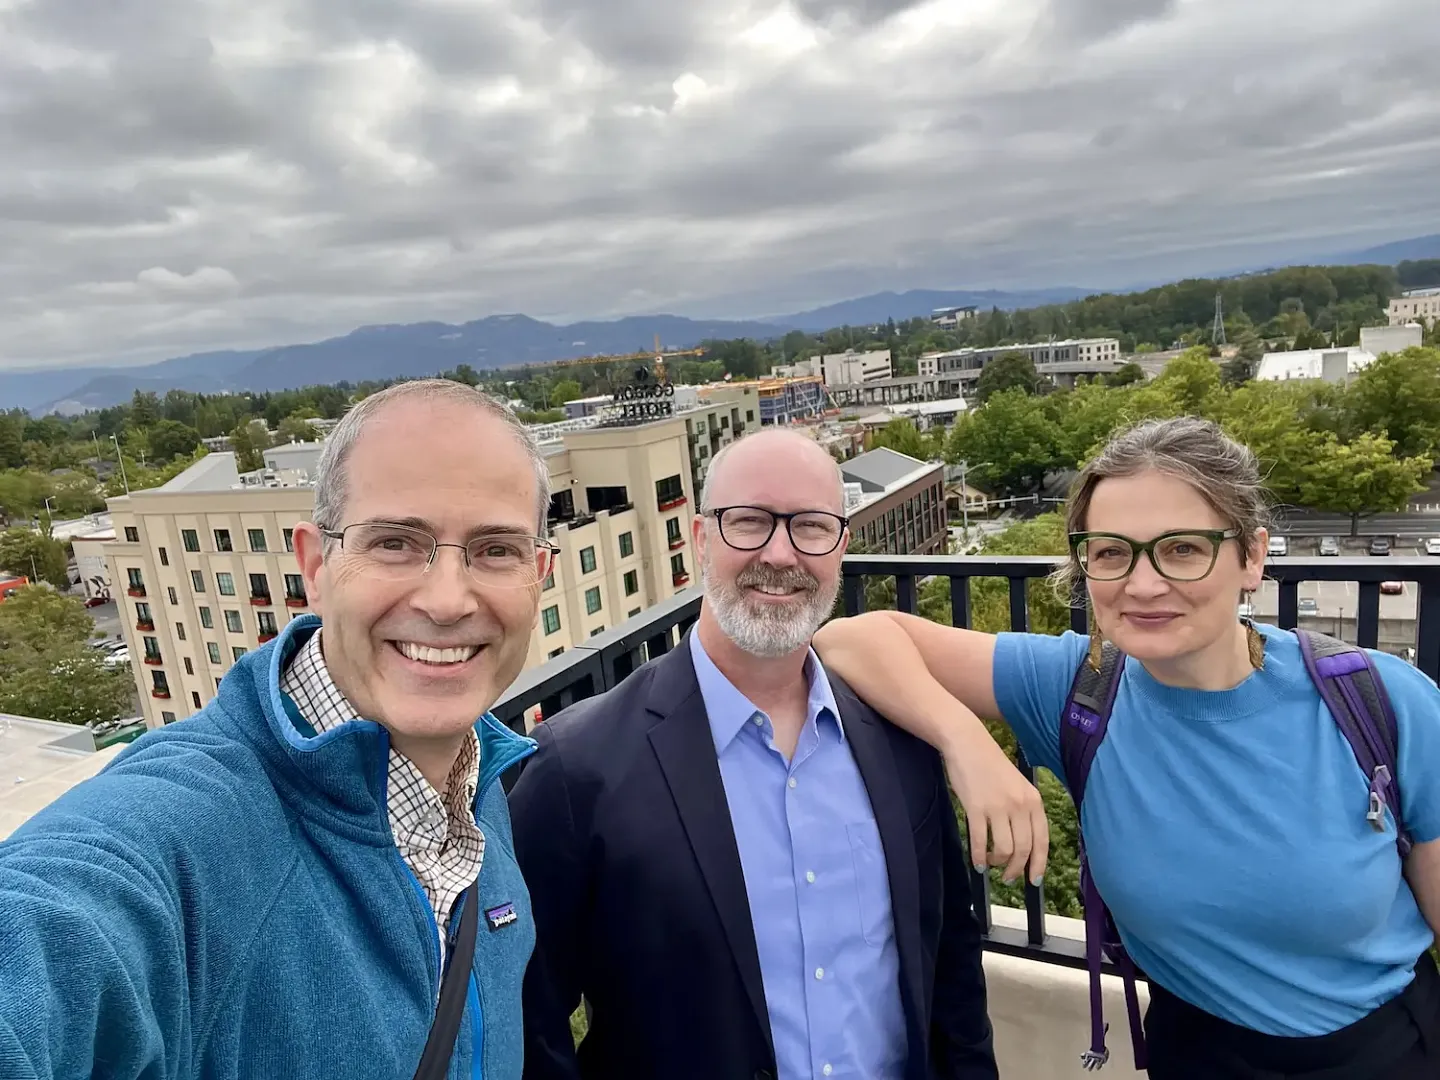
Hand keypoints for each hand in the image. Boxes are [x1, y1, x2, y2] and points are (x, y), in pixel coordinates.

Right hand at [942, 729, 1047, 886]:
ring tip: (991, 864)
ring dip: (997, 863)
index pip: (1042, 840)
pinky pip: (979, 840)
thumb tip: (1022, 845)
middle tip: (1009, 878)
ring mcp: (997, 807)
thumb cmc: (991, 764)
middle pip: (1024, 849)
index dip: (1039, 864)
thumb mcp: (1017, 786)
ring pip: (1003, 848)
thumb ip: (1023, 811)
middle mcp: (1019, 805)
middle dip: (1016, 869)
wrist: (967, 743)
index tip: (1034, 879)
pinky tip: (977, 862)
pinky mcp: (975, 807)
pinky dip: (978, 856)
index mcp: (1034, 800)